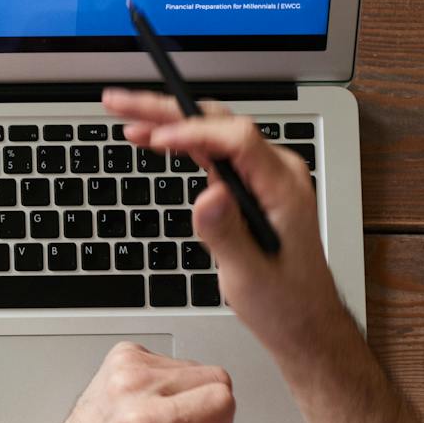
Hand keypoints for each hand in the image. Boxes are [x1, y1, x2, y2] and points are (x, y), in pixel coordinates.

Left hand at [18, 342, 259, 422]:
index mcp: (148, 420)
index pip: (224, 400)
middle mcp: (134, 384)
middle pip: (216, 379)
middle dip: (208, 413)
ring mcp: (124, 366)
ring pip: (196, 369)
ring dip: (188, 399)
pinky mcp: (120, 356)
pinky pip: (171, 361)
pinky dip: (168, 386)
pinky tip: (149, 411)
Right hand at [103, 88, 351, 358]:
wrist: (303, 319)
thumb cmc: (284, 301)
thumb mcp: (250, 276)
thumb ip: (227, 233)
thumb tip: (208, 193)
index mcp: (283, 188)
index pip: (236, 140)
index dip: (192, 132)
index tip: (155, 138)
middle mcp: (275, 172)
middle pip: (217, 124)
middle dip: (167, 110)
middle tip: (120, 103)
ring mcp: (262, 176)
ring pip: (210, 132)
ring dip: (166, 120)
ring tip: (123, 114)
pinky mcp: (248, 185)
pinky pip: (211, 150)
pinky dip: (178, 141)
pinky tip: (151, 138)